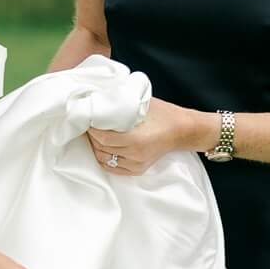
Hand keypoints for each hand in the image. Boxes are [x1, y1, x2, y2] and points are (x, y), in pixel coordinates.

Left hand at [87, 99, 209, 176]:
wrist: (181, 130)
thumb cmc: (162, 113)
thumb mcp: (141, 104)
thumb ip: (120, 103)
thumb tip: (98, 98)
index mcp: (136, 139)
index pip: (102, 137)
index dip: (91, 129)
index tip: (87, 119)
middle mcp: (135, 155)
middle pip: (100, 148)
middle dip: (92, 136)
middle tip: (88, 125)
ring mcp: (136, 164)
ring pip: (103, 158)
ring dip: (96, 147)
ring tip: (95, 135)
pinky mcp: (137, 170)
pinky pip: (111, 167)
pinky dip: (103, 158)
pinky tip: (103, 147)